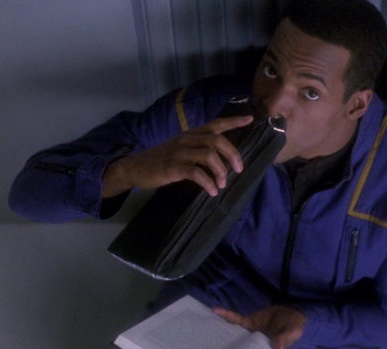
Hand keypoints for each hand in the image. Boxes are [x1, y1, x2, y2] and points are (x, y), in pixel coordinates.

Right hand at [102, 115, 252, 197]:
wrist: (135, 168)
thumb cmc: (161, 160)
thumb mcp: (181, 149)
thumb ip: (199, 150)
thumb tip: (222, 160)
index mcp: (191, 134)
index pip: (216, 124)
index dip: (234, 121)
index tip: (250, 119)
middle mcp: (187, 139)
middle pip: (217, 140)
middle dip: (233, 154)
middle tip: (239, 169)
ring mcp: (180, 152)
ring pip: (209, 155)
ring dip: (221, 171)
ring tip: (222, 184)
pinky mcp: (173, 167)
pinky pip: (196, 173)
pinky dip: (207, 183)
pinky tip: (211, 191)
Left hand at [213, 305, 305, 348]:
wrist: (293, 312)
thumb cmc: (294, 326)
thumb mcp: (293, 332)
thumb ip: (284, 339)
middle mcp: (254, 344)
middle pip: (236, 347)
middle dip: (224, 347)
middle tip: (208, 348)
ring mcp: (250, 333)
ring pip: (234, 333)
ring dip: (222, 330)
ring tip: (205, 329)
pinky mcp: (249, 322)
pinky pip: (236, 319)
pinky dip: (227, 315)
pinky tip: (216, 311)